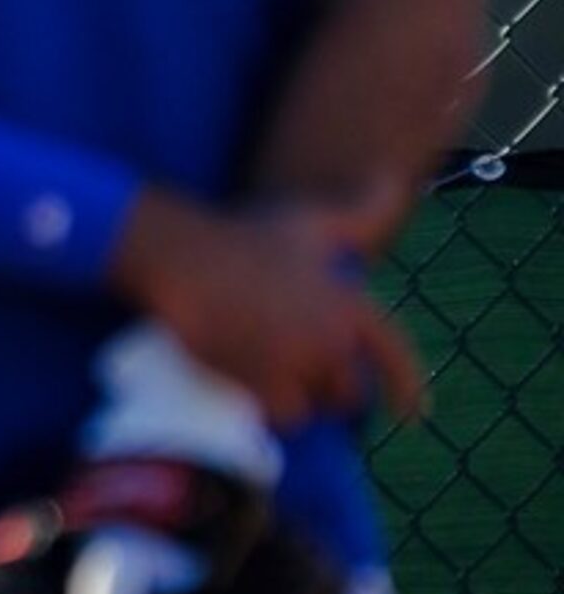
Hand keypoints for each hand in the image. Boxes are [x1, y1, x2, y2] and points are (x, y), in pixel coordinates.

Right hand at [107, 185, 424, 427]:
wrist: (180, 258)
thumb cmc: (242, 235)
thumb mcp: (307, 219)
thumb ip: (360, 210)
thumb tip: (392, 176)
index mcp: (349, 304)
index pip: (394, 355)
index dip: (407, 389)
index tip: (413, 417)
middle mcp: (331, 339)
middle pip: (346, 390)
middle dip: (326, 386)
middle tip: (295, 369)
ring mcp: (296, 364)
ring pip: (310, 406)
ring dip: (293, 398)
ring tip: (266, 374)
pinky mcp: (261, 383)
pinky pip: (278, 415)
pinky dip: (266, 406)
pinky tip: (247, 384)